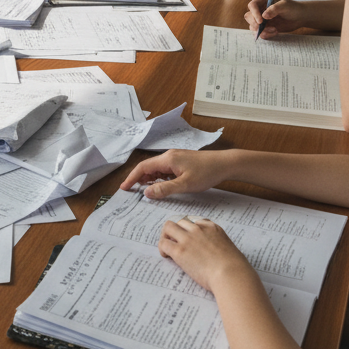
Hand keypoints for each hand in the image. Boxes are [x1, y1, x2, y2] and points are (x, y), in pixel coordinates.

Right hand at [120, 148, 235, 199]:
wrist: (224, 164)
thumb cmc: (207, 172)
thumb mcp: (185, 184)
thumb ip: (165, 189)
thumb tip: (147, 192)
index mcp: (167, 159)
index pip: (143, 167)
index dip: (132, 177)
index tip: (124, 187)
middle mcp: (169, 156)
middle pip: (148, 167)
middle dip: (139, 178)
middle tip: (133, 191)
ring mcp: (175, 158)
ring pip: (157, 168)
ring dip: (150, 178)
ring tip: (146, 190)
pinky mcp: (181, 161)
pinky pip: (165, 169)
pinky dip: (159, 177)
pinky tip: (162, 185)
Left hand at [158, 217, 251, 293]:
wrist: (231, 274)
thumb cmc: (234, 267)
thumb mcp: (229, 248)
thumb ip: (219, 245)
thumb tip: (214, 253)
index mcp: (212, 228)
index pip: (194, 221)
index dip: (188, 229)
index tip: (187, 236)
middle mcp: (198, 229)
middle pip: (180, 221)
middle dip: (175, 229)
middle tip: (174, 240)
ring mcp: (188, 239)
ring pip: (168, 227)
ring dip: (166, 235)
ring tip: (167, 246)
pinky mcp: (179, 250)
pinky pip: (163, 243)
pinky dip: (162, 248)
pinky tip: (166, 256)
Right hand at [244, 0, 308, 36]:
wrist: (300, 17)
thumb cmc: (293, 8)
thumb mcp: (285, 6)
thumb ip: (274, 9)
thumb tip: (264, 16)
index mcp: (263, 1)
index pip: (252, 5)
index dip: (254, 13)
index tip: (261, 21)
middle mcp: (260, 10)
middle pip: (249, 17)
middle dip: (254, 23)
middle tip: (262, 27)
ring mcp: (262, 19)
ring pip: (253, 26)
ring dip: (262, 30)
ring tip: (274, 30)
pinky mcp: (266, 27)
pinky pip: (260, 33)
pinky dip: (266, 34)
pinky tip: (276, 32)